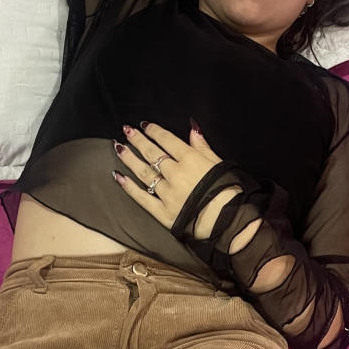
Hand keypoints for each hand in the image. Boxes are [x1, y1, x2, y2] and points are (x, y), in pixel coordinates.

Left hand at [113, 120, 233, 231]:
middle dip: (138, 140)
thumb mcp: (219, 163)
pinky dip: (128, 187)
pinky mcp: (162, 212)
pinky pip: (142, 198)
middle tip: (126, 130)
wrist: (230, 223)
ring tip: (118, 148)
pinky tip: (118, 176)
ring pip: (144, 172)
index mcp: (191, 160)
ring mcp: (167, 193)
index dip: (154, 131)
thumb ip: (202, 146)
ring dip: (129, 159)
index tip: (144, 125)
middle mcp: (175, 174)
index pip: (168, 141)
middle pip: (152, 153)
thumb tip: (192, 127)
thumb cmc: (229, 192)